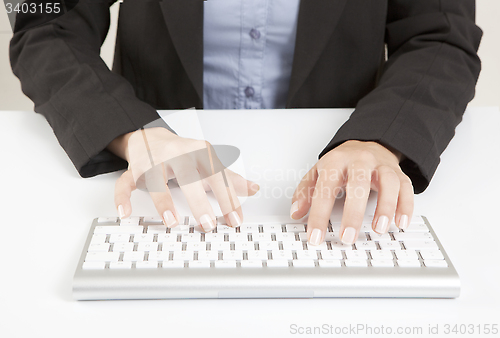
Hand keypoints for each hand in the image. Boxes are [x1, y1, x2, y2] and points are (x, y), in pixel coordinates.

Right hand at [108, 127, 258, 230]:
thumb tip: (254, 189)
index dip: (228, 199)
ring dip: (163, 201)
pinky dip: (122, 197)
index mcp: (198, 153)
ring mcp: (153, 161)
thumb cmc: (184, 154)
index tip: (235, 220)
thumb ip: (230, 178)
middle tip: (208, 224)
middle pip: (188, 176)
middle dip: (199, 201)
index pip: (217, 176)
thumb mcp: (209, 163)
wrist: (151, 137)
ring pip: (156, 179)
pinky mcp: (134, 170)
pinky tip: (126, 213)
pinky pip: (125, 182)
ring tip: (172, 221)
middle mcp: (176, 155)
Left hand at [290, 140, 413, 244]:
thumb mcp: (318, 172)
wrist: (367, 142)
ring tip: (379, 229)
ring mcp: (381, 166)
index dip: (319, 215)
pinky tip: (401, 222)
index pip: (324, 189)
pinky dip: (406, 206)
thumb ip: (305, 192)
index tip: (316, 236)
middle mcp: (360, 161)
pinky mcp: (398, 173)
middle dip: (353, 213)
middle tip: (347, 237)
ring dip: (385, 207)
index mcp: (335, 161)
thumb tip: (296, 212)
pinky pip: (406, 188)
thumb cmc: (341, 163)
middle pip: (358, 184)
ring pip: (388, 182)